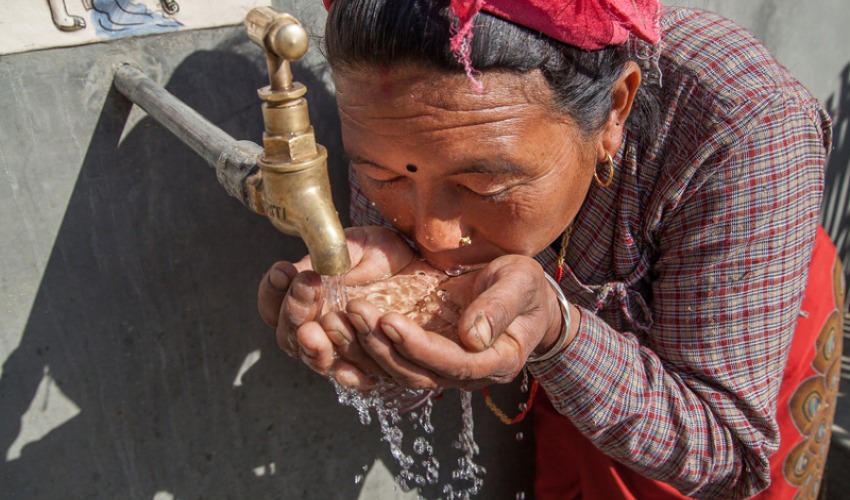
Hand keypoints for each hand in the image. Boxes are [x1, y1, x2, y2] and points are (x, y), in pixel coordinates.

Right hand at [257, 226, 420, 386]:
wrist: (434, 272)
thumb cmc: (393, 260)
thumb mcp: (360, 248)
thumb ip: (330, 257)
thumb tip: (302, 268)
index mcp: (310, 303)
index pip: (275, 308)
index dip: (272, 293)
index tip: (283, 270)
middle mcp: (322, 333)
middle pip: (292, 339)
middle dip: (296, 312)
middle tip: (308, 284)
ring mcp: (348, 354)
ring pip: (322, 362)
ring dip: (322, 342)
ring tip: (331, 320)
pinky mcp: (380, 369)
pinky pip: (360, 380)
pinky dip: (354, 375)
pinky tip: (357, 370)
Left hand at [349, 255, 577, 390]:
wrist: (523, 297)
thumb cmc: (526, 288)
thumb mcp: (521, 284)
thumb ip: (499, 307)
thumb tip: (473, 335)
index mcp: (496, 360)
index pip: (454, 363)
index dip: (419, 347)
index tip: (389, 321)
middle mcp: (466, 373)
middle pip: (418, 373)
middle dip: (383, 346)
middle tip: (355, 312)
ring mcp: (443, 368)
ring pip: (397, 372)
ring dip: (366, 348)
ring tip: (341, 317)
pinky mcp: (424, 357)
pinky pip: (389, 362)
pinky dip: (361, 351)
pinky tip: (338, 332)